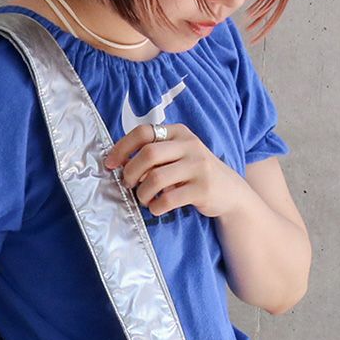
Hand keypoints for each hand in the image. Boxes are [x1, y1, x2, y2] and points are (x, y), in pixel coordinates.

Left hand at [103, 122, 247, 220]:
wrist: (230, 191)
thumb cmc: (194, 173)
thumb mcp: (178, 155)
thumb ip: (154, 154)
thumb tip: (119, 163)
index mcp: (179, 133)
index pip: (143, 132)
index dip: (122, 148)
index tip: (110, 164)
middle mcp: (190, 145)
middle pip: (148, 155)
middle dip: (130, 172)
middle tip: (128, 185)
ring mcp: (198, 166)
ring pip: (156, 178)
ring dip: (142, 193)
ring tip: (143, 199)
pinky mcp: (202, 188)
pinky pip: (168, 199)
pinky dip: (156, 206)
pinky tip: (157, 208)